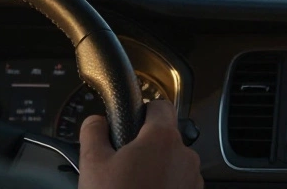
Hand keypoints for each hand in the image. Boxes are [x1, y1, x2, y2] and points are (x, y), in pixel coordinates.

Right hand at [78, 101, 202, 188]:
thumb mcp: (93, 164)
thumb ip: (94, 132)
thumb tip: (96, 121)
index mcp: (163, 138)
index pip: (160, 106)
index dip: (143, 112)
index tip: (130, 125)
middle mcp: (185, 155)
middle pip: (166, 137)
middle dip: (146, 147)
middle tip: (122, 164)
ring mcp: (193, 179)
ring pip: (173, 162)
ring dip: (156, 168)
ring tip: (132, 186)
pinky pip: (179, 183)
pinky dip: (165, 186)